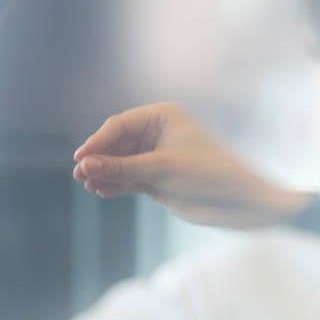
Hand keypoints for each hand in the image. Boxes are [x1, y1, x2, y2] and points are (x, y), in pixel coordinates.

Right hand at [72, 102, 310, 228]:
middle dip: (99, 158)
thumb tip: (84, 164)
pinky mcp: (158, 178)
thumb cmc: (208, 176)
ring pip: (121, 162)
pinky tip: (101, 191)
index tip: (80, 159)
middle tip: (79, 176)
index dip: (98, 141)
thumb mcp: (161, 170)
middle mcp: (159, 133)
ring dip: (104, 173)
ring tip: (88, 186)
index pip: (120, 125)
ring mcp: (157, 157)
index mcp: (163, 117)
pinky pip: (129, 178)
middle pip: (116, 143)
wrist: (240, 203)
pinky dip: (116, 184)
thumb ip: (121, 167)